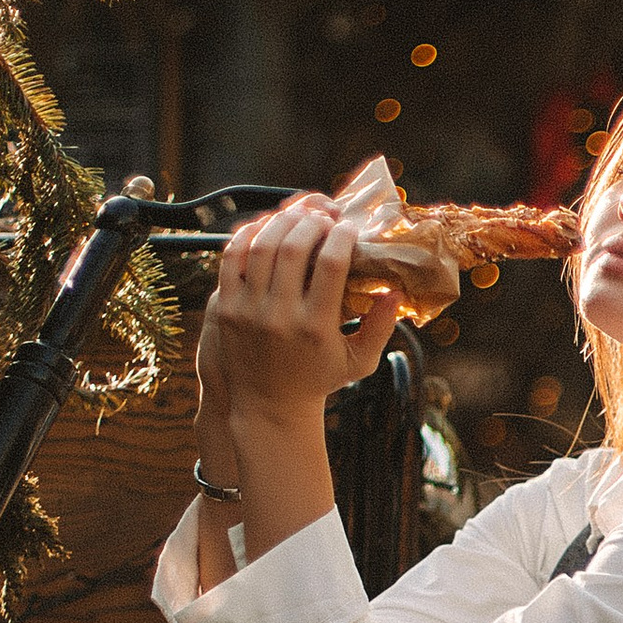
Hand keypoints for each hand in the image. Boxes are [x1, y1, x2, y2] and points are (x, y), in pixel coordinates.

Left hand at [203, 195, 403, 434]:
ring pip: (262, 246)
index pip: (330, 264)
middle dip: (312, 222)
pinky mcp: (227, 308)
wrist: (268, 405)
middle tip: (324, 217)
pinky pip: (232, 257)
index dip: (342, 236)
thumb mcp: (358, 361)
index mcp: (315, 328)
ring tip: (299, 218)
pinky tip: (267, 227)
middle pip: (293, 247)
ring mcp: (249, 311)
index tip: (349, 228)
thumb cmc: (318, 379)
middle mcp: (279, 317)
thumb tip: (395, 291)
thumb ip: (381, 328)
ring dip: (283, 222)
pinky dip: (250, 235)